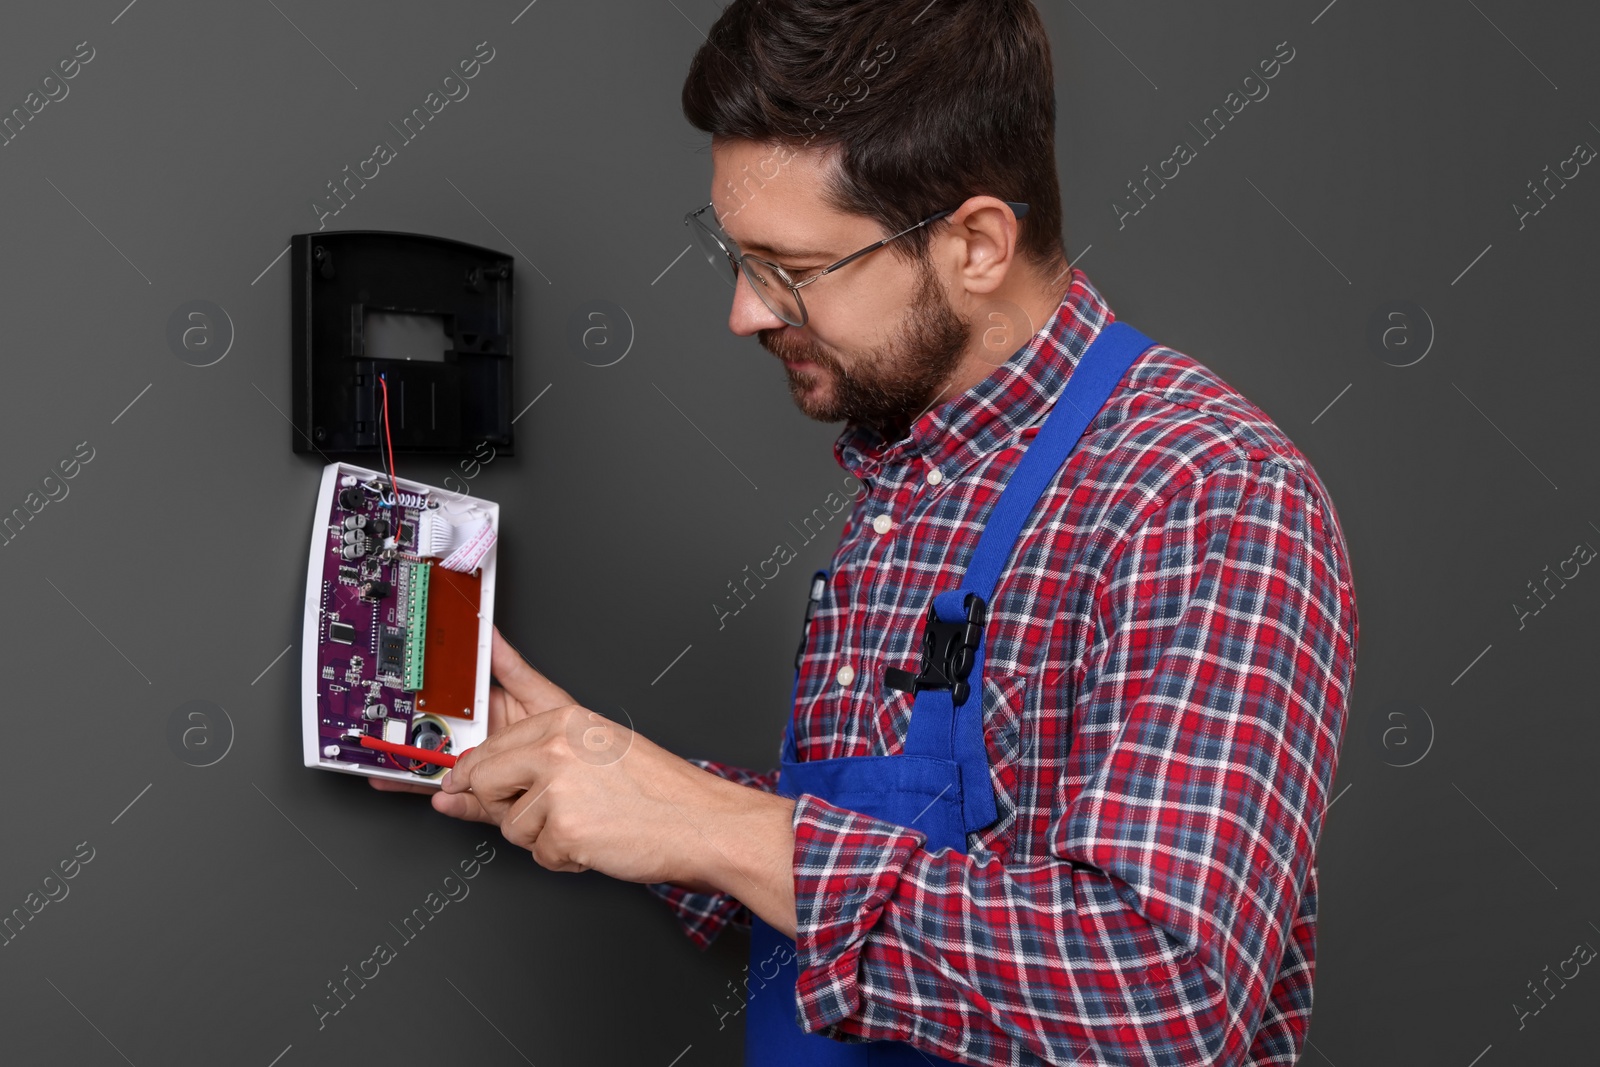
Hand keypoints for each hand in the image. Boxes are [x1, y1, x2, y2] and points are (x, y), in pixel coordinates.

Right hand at [368, 627, 576, 823]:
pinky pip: (465, 802)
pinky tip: (439, 794)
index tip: (403, 692)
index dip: (427, 698)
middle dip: (412, 738)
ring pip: (444, 772)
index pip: (452, 702)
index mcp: (493, 712)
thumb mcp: (543, 696)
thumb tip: (489, 631)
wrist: (594, 779)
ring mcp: (487, 773)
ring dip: (420, 771)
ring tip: (396, 767)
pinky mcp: (493, 802)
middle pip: (440, 738)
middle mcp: (484, 743)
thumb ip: (512, 668)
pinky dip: (450, 800)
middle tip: (389, 734)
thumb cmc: (575, 735)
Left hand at [440, 701, 742, 884]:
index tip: (452, 781)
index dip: (469, 772)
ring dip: (542, 835)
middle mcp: (555, 747)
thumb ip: (520, 756)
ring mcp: (557, 787)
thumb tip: (454, 781)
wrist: (701, 822)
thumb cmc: (654, 788)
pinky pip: (536, 854)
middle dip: (504, 805)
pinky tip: (596, 839)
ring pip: (508, 824)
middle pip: (481, 780)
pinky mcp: (563, 830)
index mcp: (562, 719)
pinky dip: (564, 857)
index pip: (486, 744)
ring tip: (589, 820)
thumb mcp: (590, 751)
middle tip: (552, 808)